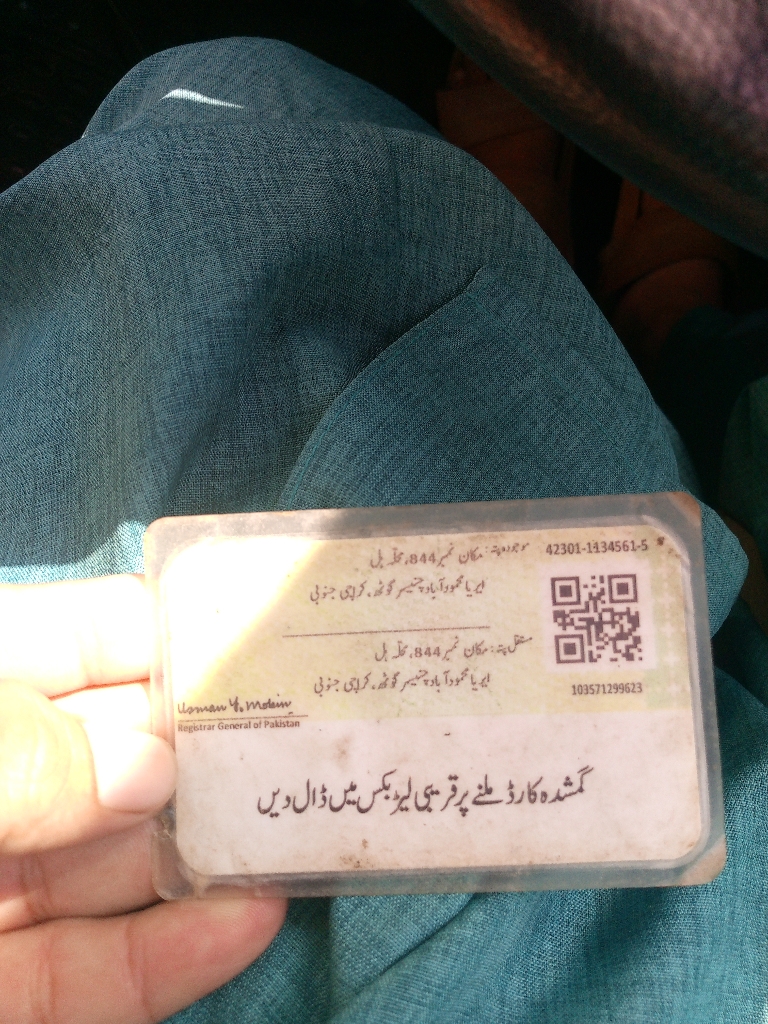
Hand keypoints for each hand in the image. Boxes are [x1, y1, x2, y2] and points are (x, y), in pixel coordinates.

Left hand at [0, 575, 286, 1023]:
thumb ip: (22, 757)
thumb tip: (149, 769)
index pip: (90, 636)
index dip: (181, 633)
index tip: (279, 638)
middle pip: (122, 752)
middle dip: (215, 746)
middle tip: (322, 735)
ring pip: (121, 864)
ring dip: (212, 850)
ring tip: (305, 826)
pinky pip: (91, 973)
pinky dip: (169, 956)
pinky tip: (253, 920)